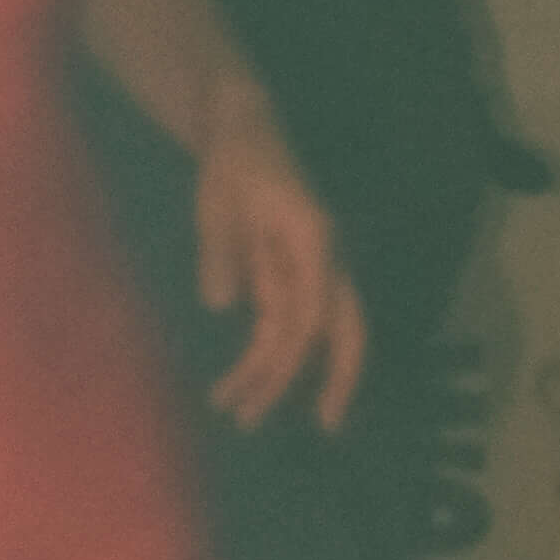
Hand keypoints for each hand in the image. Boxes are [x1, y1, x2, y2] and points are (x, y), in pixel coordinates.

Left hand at [193, 104, 366, 432]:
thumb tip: (221, 306)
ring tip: (236, 413)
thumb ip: (221, 250)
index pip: (317, 303)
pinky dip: (259, 361)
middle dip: (335, 378)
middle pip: (340, 329)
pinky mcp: (283, 283)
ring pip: (300, 338)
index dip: (306, 347)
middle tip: (323, 426)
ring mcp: (305, 275)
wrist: (241, 133)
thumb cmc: (234, 161)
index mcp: (314, 239)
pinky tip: (236, 388)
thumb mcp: (219, 200)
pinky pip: (278, 331)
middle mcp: (321, 262)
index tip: (285, 378)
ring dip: (273, 378)